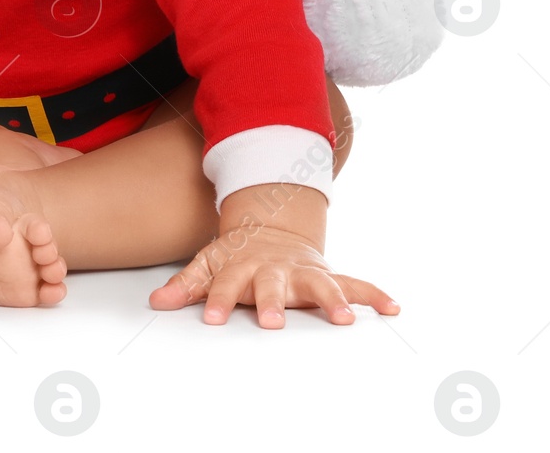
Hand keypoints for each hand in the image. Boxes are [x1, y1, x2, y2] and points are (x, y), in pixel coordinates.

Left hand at [149, 222, 400, 327]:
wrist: (271, 227)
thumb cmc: (238, 255)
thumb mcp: (208, 263)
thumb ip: (186, 284)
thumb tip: (157, 302)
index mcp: (243, 266)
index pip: (226, 285)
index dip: (218, 301)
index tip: (213, 318)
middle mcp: (275, 269)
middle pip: (272, 286)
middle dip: (272, 303)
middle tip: (271, 322)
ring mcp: (303, 271)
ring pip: (319, 285)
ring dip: (333, 301)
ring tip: (345, 319)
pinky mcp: (327, 275)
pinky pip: (355, 284)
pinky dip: (374, 295)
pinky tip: (392, 307)